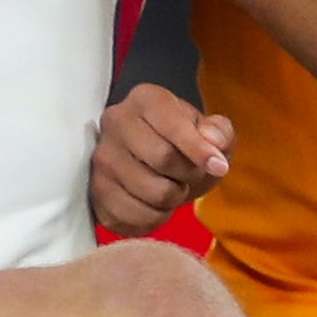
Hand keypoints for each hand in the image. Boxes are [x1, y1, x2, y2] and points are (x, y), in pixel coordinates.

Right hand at [92, 84, 235, 234]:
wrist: (150, 166)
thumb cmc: (183, 146)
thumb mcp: (210, 133)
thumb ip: (220, 132)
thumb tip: (213, 141)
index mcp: (145, 100)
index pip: (173, 127)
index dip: (200, 150)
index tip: (220, 167)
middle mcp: (115, 122)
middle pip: (163, 159)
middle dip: (188, 174)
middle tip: (190, 175)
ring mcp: (101, 158)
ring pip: (152, 192)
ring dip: (174, 198)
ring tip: (171, 187)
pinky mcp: (96, 192)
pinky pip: (136, 216)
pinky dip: (156, 217)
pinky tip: (154, 204)